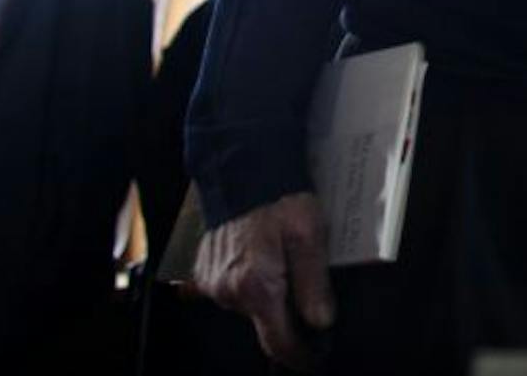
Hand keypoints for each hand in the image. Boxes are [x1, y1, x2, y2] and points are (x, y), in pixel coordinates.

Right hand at [194, 192, 333, 370]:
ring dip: (269, 293)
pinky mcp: (205, 272)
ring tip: (284, 260)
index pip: (278, 343)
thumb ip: (314, 282)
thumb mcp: (310, 236)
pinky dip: (249, 279)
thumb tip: (321, 322)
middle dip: (288, 313)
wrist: (243, 169)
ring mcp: (213, 283)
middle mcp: (230, 293)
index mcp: (257, 288)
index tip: (315, 359)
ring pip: (250, 305)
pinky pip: (232, 288)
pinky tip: (262, 255)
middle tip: (307, 285)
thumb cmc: (279, 199)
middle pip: (265, 322)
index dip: (300, 356)